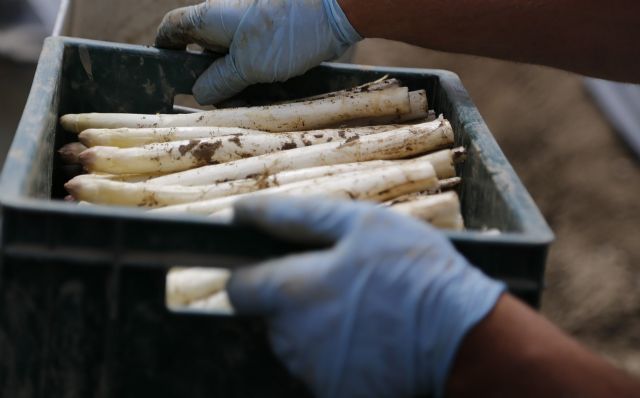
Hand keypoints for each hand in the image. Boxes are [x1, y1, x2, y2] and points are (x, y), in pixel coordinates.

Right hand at [155, 0, 361, 104]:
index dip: (164, 49)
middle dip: (206, 79)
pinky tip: (263, 95)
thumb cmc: (286, 32)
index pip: (172, 29)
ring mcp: (249, 29)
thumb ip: (219, 81)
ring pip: (229, 60)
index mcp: (209, 18)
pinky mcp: (271, 38)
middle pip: (202, 51)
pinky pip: (252, 61)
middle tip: (215, 104)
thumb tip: (199, 92)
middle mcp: (226, 21)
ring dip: (233, 84)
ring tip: (243, 104)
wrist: (334, 12)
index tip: (163, 73)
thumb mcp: (246, 66)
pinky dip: (253, 79)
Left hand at [227, 196, 505, 397]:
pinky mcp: (335, 393)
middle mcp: (293, 338)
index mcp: (293, 292)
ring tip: (365, 309)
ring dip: (318, 326)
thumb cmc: (415, 271)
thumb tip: (242, 212)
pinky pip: (323, 368)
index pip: (239, 289)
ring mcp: (314, 371)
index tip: (282, 266)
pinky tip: (372, 338)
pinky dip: (340, 354)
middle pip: (271, 316)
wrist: (465, 337)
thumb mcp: (360, 224)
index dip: (255, 273)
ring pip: (298, 343)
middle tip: (344, 284)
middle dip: (295, 299)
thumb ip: (294, 216)